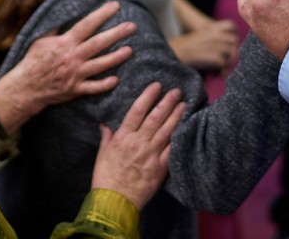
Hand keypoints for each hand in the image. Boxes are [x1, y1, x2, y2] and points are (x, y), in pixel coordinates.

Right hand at [0, 0, 136, 131]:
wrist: (26, 86)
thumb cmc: (33, 61)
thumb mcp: (41, 39)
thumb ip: (55, 27)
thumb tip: (63, 11)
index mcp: (65, 42)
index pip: (87, 25)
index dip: (101, 14)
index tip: (115, 6)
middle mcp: (73, 57)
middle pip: (98, 43)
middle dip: (116, 33)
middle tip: (132, 26)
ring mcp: (75, 74)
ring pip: (100, 65)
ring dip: (116, 58)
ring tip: (130, 50)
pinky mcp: (75, 89)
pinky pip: (93, 88)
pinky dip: (104, 84)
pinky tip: (116, 79)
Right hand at [90, 82, 185, 209]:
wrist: (114, 202)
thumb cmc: (105, 177)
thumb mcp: (102, 153)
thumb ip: (107, 136)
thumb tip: (105, 122)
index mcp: (122, 137)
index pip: (137, 110)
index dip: (148, 96)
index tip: (157, 86)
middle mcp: (138, 143)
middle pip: (155, 118)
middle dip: (167, 102)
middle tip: (176, 91)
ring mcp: (150, 156)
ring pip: (166, 131)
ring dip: (176, 116)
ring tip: (184, 104)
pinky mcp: (160, 168)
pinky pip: (171, 150)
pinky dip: (179, 138)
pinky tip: (186, 128)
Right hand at [169, 19, 238, 71]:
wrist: (175, 52)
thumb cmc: (187, 47)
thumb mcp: (202, 35)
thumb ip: (216, 38)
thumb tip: (231, 49)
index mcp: (212, 27)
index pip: (232, 26)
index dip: (233, 34)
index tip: (229, 44)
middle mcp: (216, 34)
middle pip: (235, 42)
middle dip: (232, 52)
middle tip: (225, 61)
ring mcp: (216, 45)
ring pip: (232, 54)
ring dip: (228, 63)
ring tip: (221, 69)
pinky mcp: (215, 57)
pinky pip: (225, 63)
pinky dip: (222, 70)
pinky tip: (216, 73)